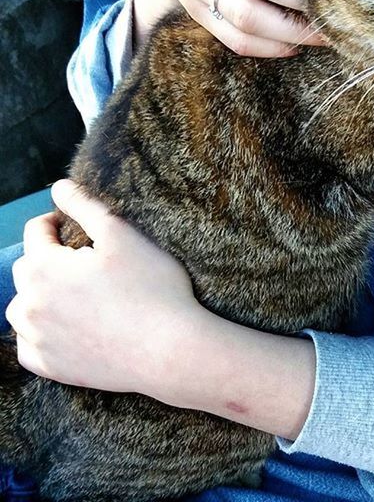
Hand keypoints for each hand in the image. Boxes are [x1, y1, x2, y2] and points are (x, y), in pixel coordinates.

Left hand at [6, 180, 315, 437]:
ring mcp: (37, 339)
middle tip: (83, 262)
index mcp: (44, 267)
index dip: (56, 222)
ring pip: (23, 309)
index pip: (36, 231)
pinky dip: (40, 334)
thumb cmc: (151, 287)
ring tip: (74, 293)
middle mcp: (30, 304)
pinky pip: (29, 346)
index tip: (75, 226)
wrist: (169, 350)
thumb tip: (58, 187)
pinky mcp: (49, 368)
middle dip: (47, 259)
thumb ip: (84, 206)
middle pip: (27, 270)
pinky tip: (68, 327)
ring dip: (39, 297)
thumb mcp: (121, 234)